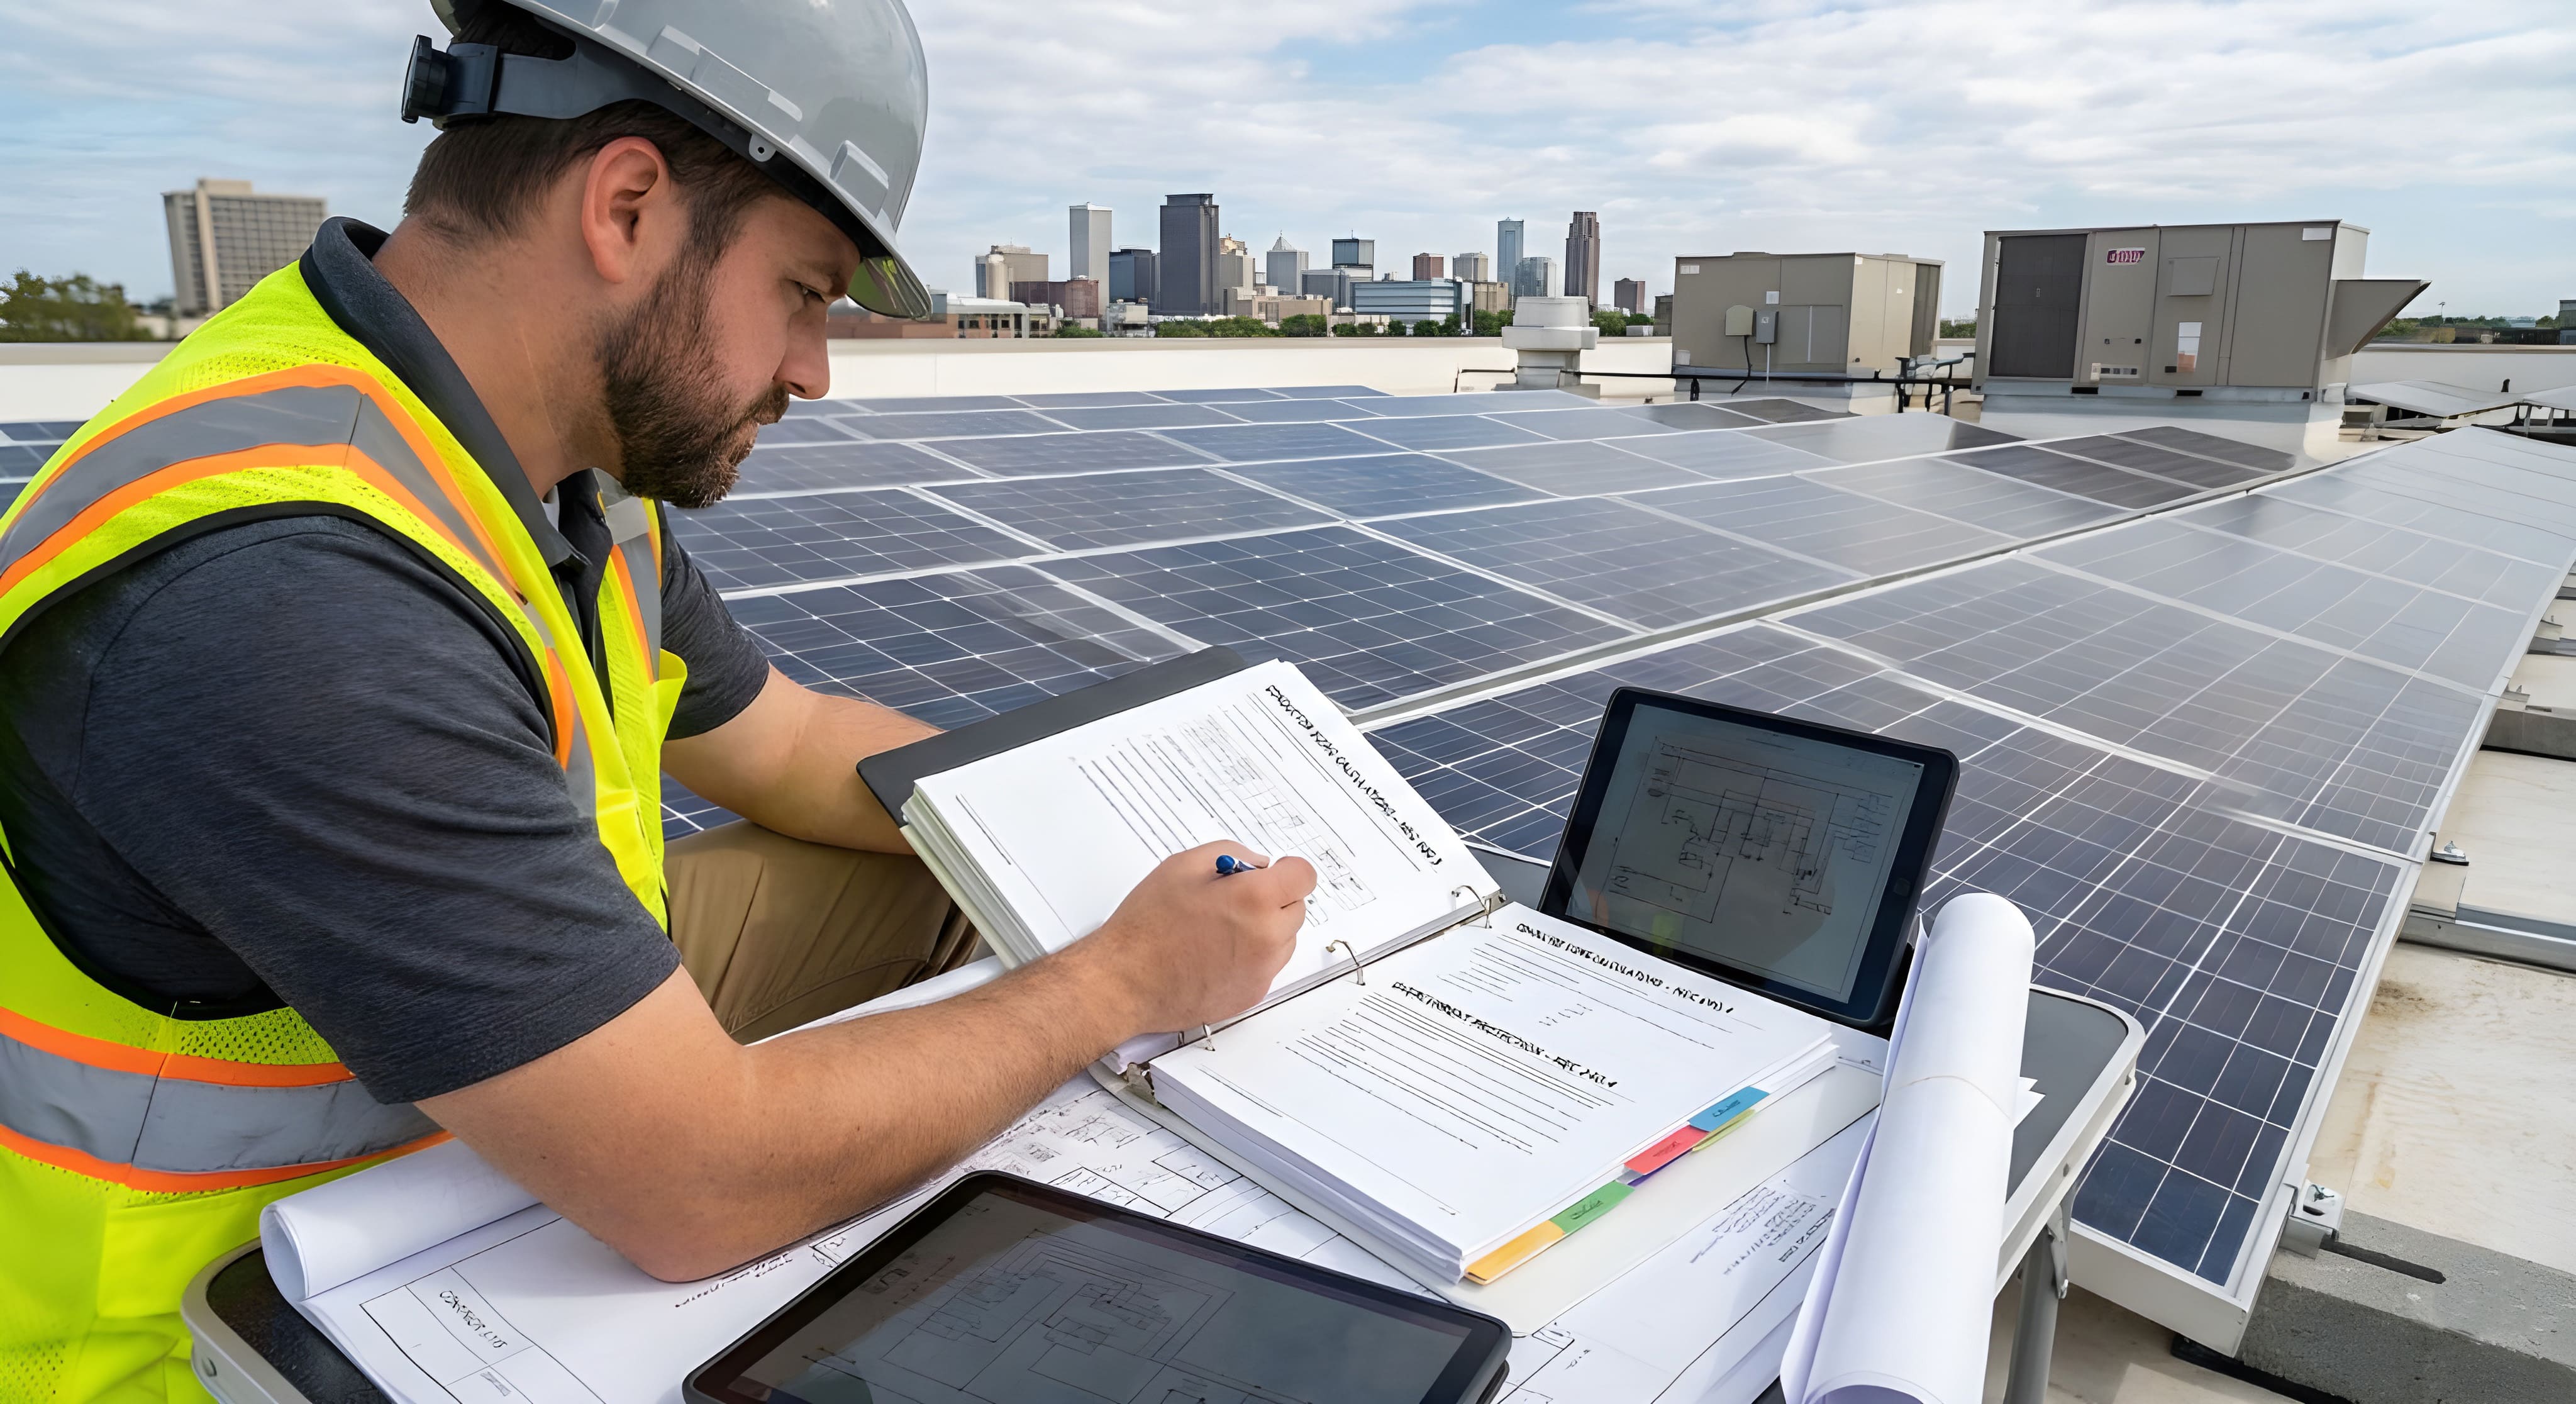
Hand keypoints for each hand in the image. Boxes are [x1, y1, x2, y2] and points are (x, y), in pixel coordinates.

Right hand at [1077, 842, 1318, 1035]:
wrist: (1126, 981)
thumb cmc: (1147, 926)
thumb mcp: (1184, 865)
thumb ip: (1232, 855)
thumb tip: (1258, 865)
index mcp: (1254, 899)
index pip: (1304, 876)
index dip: (1287, 871)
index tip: (1273, 873)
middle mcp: (1267, 937)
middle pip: (1296, 908)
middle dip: (1273, 899)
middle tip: (1234, 901)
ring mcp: (1262, 970)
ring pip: (1284, 940)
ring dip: (1265, 930)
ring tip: (1220, 930)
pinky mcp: (1253, 994)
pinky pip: (1267, 967)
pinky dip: (1251, 958)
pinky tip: (1216, 954)